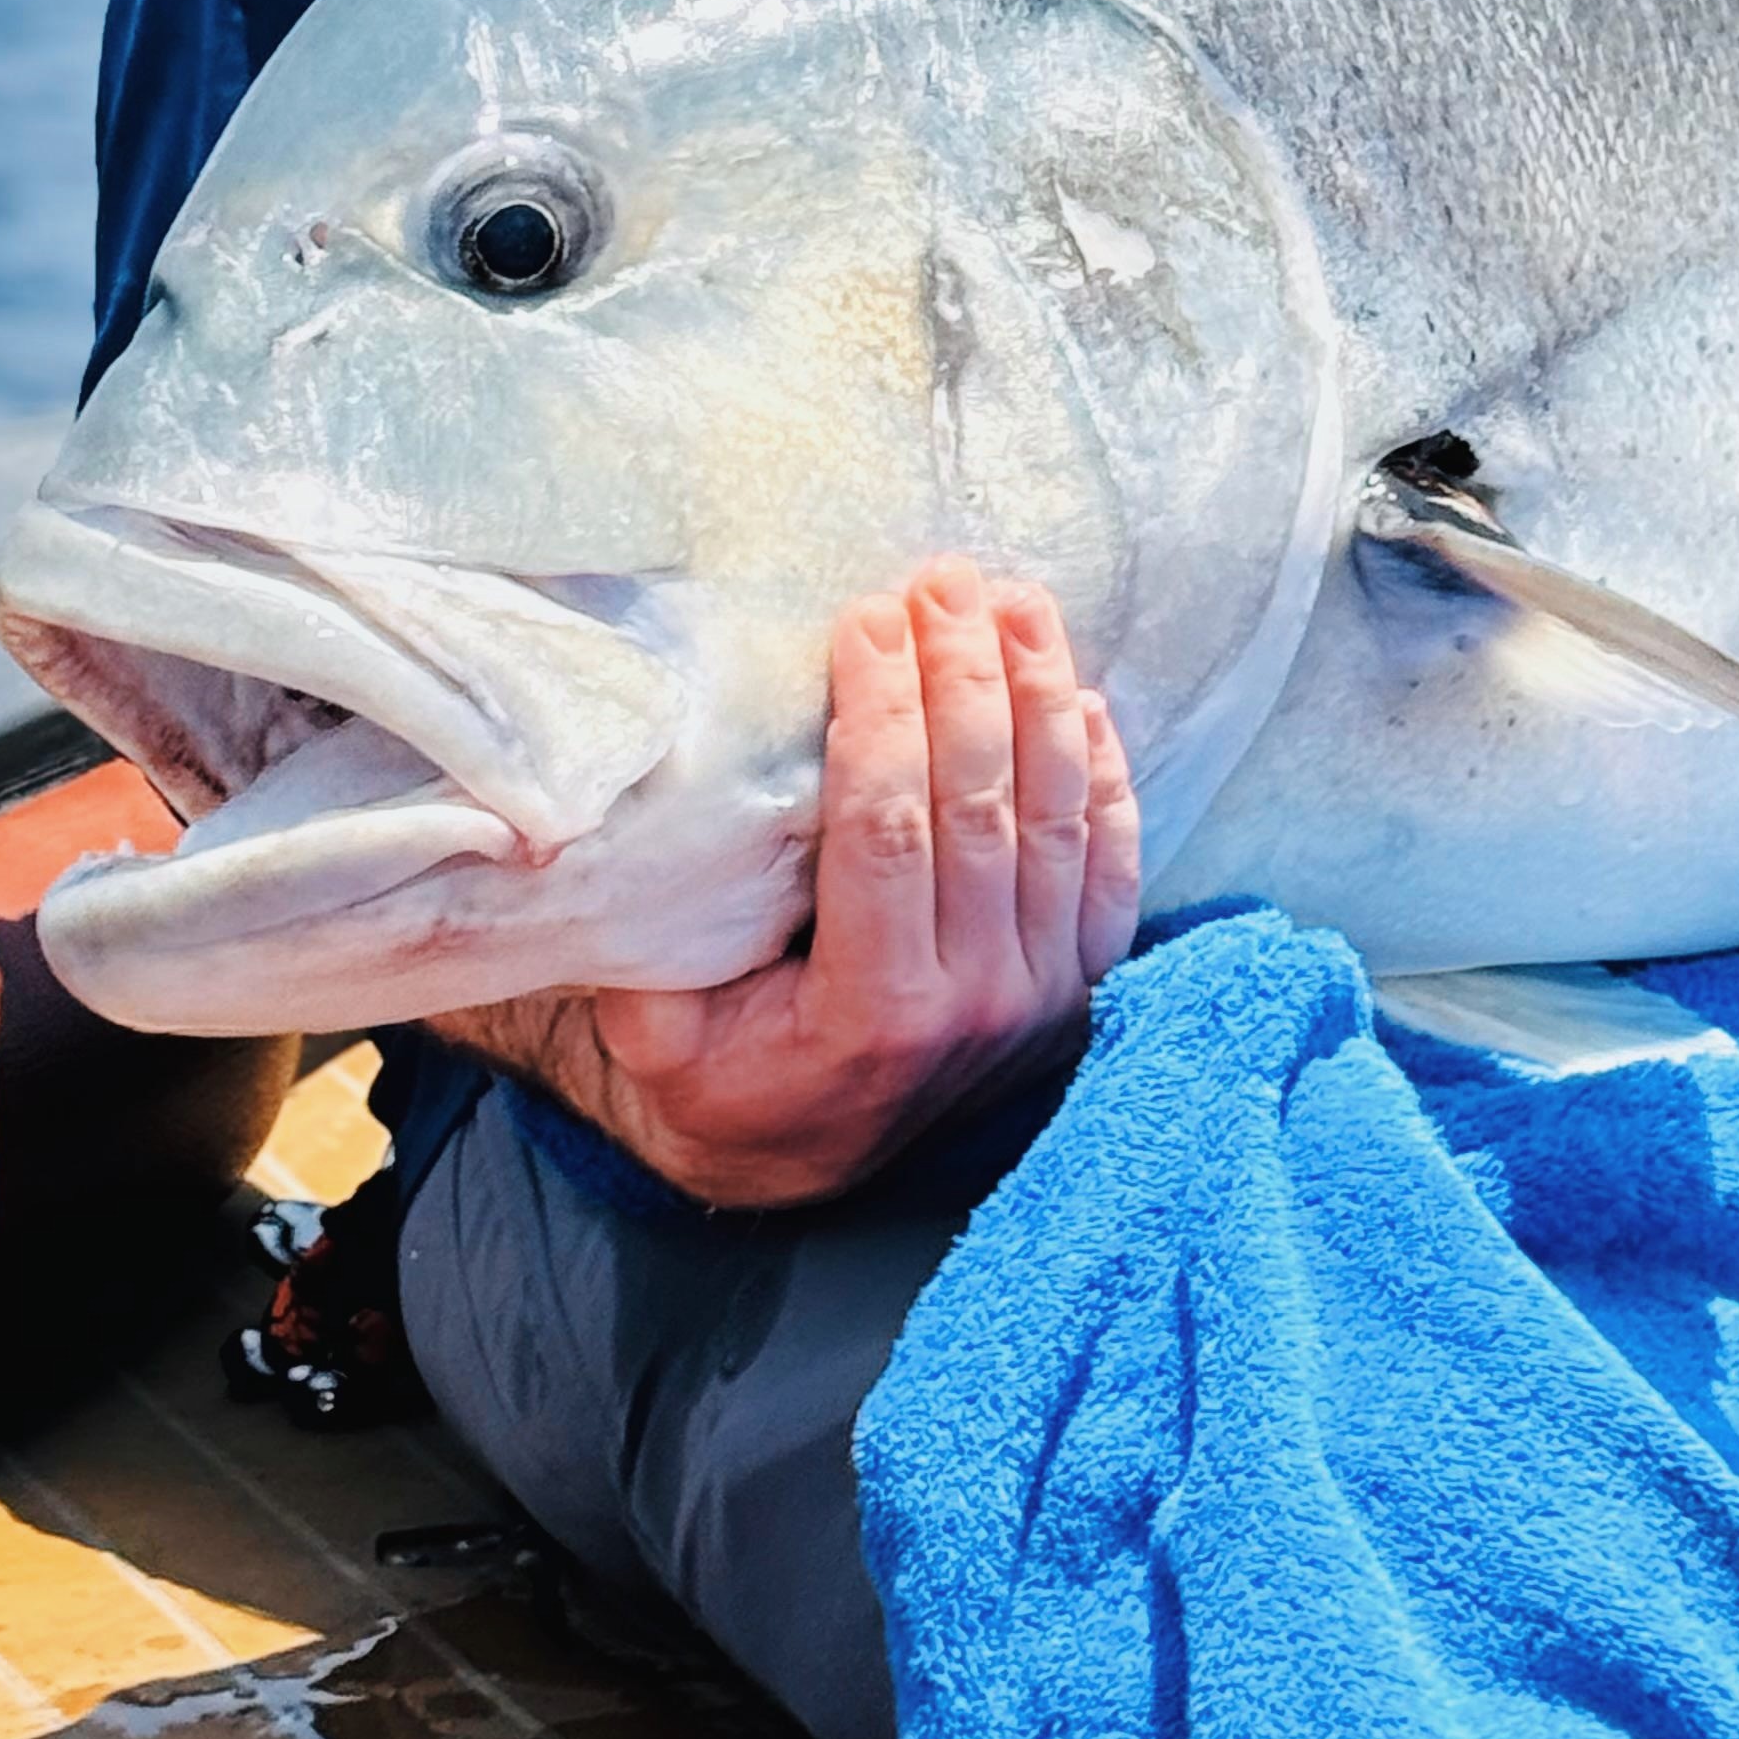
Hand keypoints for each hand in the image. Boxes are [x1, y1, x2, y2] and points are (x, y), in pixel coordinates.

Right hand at [429, 560, 1139, 1209]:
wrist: (808, 1156)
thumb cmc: (723, 1072)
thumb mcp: (658, 1031)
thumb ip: (653, 942)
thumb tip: (625, 820)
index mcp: (871, 1014)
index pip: (886, 827)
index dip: (882, 712)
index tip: (865, 617)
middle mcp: (975, 1006)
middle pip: (979, 803)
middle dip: (961, 676)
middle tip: (940, 582)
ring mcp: (1043, 995)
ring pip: (1056, 817)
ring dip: (1040, 695)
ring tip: (1016, 603)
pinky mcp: (1083, 981)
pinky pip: (1113, 861)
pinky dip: (1104, 771)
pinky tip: (1082, 693)